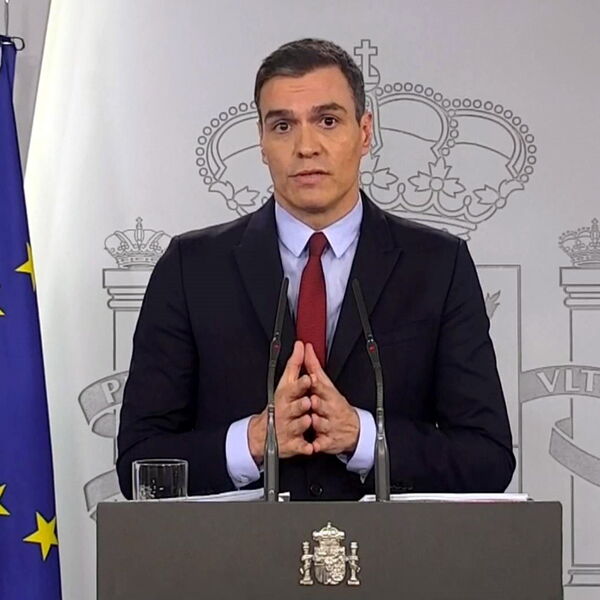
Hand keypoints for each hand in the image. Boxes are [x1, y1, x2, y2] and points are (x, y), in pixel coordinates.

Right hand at [248, 341, 312, 464]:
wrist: (262, 434)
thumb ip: (295, 364)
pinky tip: (310, 446)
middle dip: (301, 404)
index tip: (307, 379)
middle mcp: (286, 412)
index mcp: (285, 397)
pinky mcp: (292, 444)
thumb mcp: (285, 383)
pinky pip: (301, 446)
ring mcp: (289, 429)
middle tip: (307, 401)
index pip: (293, 389)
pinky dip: (305, 447)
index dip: (301, 384)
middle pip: (296, 407)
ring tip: (308, 420)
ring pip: (300, 425)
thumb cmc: (278, 405)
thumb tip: (301, 345)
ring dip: (304, 423)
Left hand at [304, 343, 359, 454]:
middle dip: (317, 404)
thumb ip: (313, 366)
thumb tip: (305, 347)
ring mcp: (330, 426)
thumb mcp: (326, 384)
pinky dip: (317, 445)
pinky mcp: (328, 441)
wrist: (353, 430)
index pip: (321, 387)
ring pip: (320, 424)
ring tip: (312, 421)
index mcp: (329, 395)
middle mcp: (330, 410)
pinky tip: (313, 445)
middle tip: (312, 401)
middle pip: (321, 405)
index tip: (310, 379)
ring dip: (316, 423)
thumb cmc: (335, 404)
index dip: (315, 384)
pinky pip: (321, 443)